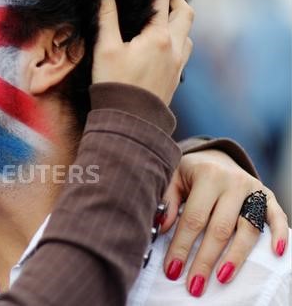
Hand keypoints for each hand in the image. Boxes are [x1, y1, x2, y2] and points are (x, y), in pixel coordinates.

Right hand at [93, 0, 193, 104]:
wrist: (129, 122)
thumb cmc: (114, 84)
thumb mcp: (105, 48)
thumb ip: (107, 17)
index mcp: (158, 36)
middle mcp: (175, 46)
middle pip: (185, 10)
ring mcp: (178, 62)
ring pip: (187, 31)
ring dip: (176, 19)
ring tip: (158, 17)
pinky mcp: (176, 76)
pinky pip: (183, 49)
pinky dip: (175, 37)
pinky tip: (160, 43)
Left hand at [160, 149, 288, 296]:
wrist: (215, 157)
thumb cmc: (189, 173)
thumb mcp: (172, 178)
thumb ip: (167, 201)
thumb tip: (162, 228)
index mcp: (207, 175)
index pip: (193, 218)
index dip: (182, 246)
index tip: (172, 270)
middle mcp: (232, 182)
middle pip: (219, 228)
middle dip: (205, 260)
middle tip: (194, 284)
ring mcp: (253, 189)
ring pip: (247, 229)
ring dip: (235, 257)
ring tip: (221, 279)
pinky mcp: (267, 195)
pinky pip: (276, 217)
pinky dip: (279, 234)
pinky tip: (274, 253)